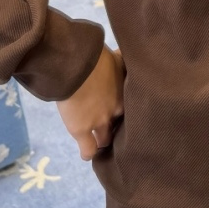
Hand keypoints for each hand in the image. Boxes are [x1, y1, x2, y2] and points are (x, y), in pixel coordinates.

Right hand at [56, 45, 124, 161]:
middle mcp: (116, 111)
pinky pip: (88, 150)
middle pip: (122, 127)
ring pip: (106, 140)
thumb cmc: (96, 55)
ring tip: (100, 141)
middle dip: (117, 127)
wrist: (75, 64)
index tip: (123, 110)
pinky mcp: (81, 130)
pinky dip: (88, 153)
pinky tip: (88, 153)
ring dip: (103, 140)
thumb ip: (122, 61)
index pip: (133, 110)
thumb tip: (125, 53)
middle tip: (112, 126)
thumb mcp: (117, 57)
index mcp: (127, 93)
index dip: (127, 112)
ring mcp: (99, 122)